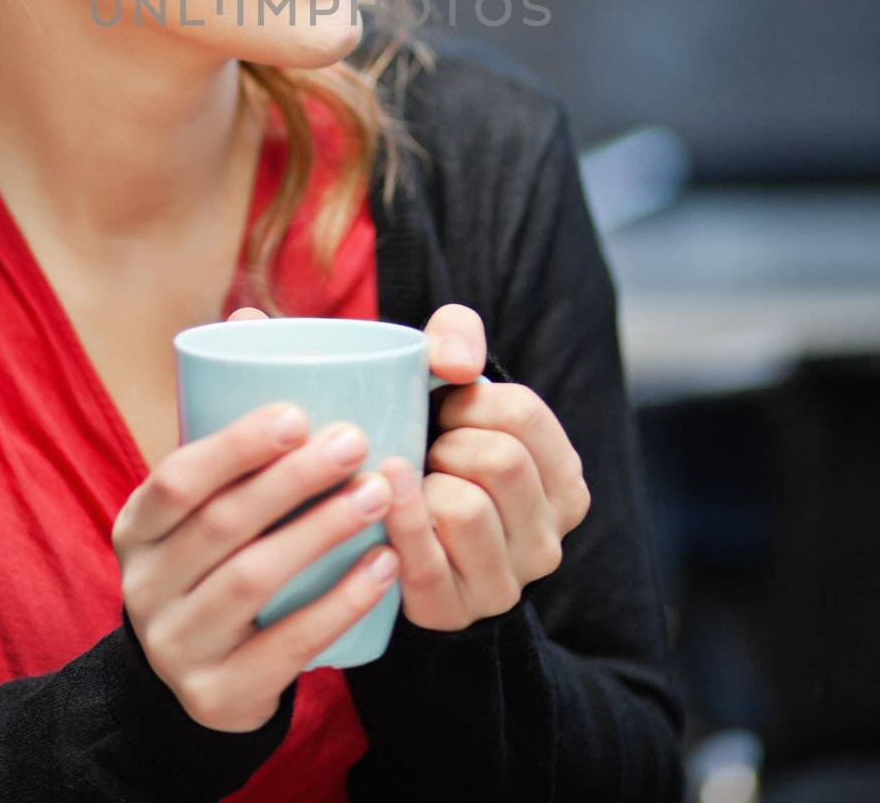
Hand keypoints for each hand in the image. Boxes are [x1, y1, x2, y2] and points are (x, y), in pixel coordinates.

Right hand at [110, 309, 399, 733]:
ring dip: (323, 532)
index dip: (236, 444)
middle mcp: (143, 588)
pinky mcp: (218, 697)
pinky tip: (383, 566)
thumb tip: (249, 314)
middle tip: (358, 443)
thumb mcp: (199, 502)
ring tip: (381, 494)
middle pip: (222, 526)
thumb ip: (222, 420)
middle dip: (295, 480)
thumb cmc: (211, 559)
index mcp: (135, 528)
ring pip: (254, 582)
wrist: (192, 682)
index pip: (177, 478)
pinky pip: (285, 647)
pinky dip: (339, 604)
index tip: (299, 411)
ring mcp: (176, 648)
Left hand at [376, 303, 591, 631]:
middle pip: (502, 461)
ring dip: (425, 483)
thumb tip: (456, 364)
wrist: (394, 533)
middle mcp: (549, 541)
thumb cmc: (432, 443)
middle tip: (427, 447)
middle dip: (449, 441)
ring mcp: (505, 583)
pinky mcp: (453, 611)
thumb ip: (457, 336)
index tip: (446, 408)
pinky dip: (400, 518)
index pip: (525, 414)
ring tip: (413, 481)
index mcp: (565, 483)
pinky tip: (383, 493)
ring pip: (466, 509)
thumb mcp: (451, 382)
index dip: (470, 400)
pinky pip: (425, 560)